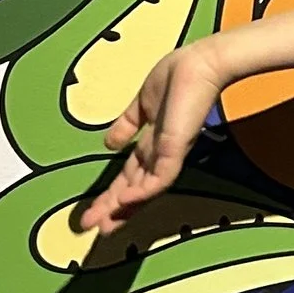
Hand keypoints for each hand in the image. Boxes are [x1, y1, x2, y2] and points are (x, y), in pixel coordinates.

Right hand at [72, 36, 231, 236]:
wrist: (201, 64)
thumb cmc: (177, 78)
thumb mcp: (142, 103)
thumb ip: (127, 125)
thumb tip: (108, 143)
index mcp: (153, 144)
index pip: (130, 176)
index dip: (111, 193)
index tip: (93, 211)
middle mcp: (161, 154)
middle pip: (134, 188)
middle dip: (112, 208)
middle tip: (92, 228)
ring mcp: (170, 153)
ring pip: (144, 190)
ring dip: (122, 208)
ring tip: (104, 225)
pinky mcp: (177, 148)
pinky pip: (159, 176)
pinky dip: (142, 192)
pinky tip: (124, 202)